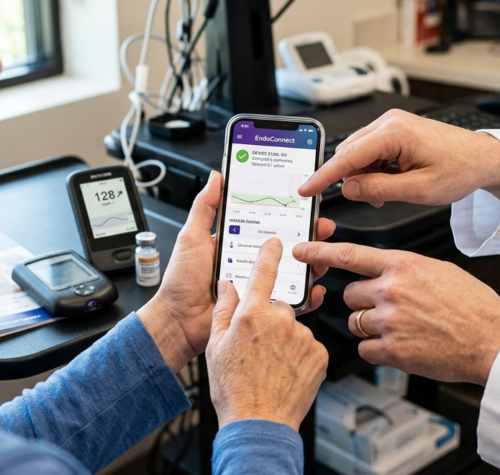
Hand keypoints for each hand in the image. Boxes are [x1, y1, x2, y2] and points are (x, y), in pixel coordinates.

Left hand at [138, 172, 335, 372]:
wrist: (178, 322)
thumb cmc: (181, 282)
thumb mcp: (192, 237)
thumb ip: (205, 207)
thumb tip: (216, 178)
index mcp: (237, 243)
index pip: (267, 224)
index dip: (287, 213)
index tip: (303, 202)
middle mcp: (252, 263)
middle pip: (287, 246)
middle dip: (308, 235)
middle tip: (320, 226)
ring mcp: (260, 286)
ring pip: (295, 272)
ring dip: (312, 262)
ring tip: (318, 253)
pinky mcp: (264, 308)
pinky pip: (292, 302)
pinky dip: (307, 296)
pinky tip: (315, 288)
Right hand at [206, 239, 328, 429]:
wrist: (259, 422)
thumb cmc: (234, 389)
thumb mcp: (215, 346)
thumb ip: (223, 310)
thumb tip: (227, 286)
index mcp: (252, 314)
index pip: (264, 271)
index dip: (270, 254)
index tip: (276, 243)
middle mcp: (281, 321)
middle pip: (278, 307)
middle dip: (270, 321)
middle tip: (257, 348)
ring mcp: (303, 337)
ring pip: (294, 328)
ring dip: (285, 340)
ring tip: (271, 365)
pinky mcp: (320, 354)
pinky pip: (309, 346)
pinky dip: (300, 355)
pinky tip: (286, 371)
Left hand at [294, 241, 499, 384]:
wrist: (493, 341)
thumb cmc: (473, 307)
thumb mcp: (439, 271)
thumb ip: (405, 269)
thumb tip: (383, 271)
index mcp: (403, 265)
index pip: (351, 255)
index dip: (321, 252)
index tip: (301, 250)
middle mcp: (392, 290)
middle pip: (350, 294)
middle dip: (362, 302)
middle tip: (387, 309)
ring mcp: (390, 321)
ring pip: (356, 322)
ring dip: (370, 327)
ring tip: (401, 328)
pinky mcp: (393, 351)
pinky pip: (365, 349)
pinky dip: (377, 350)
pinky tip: (400, 346)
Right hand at [298, 109, 499, 205]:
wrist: (483, 158)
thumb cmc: (460, 169)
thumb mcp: (419, 189)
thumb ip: (379, 189)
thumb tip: (348, 189)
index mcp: (395, 132)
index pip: (347, 156)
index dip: (323, 176)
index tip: (306, 188)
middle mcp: (390, 122)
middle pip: (349, 153)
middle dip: (352, 180)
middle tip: (370, 200)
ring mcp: (392, 123)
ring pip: (358, 153)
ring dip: (364, 176)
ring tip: (386, 193)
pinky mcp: (396, 129)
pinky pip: (370, 151)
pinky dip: (373, 169)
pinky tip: (390, 182)